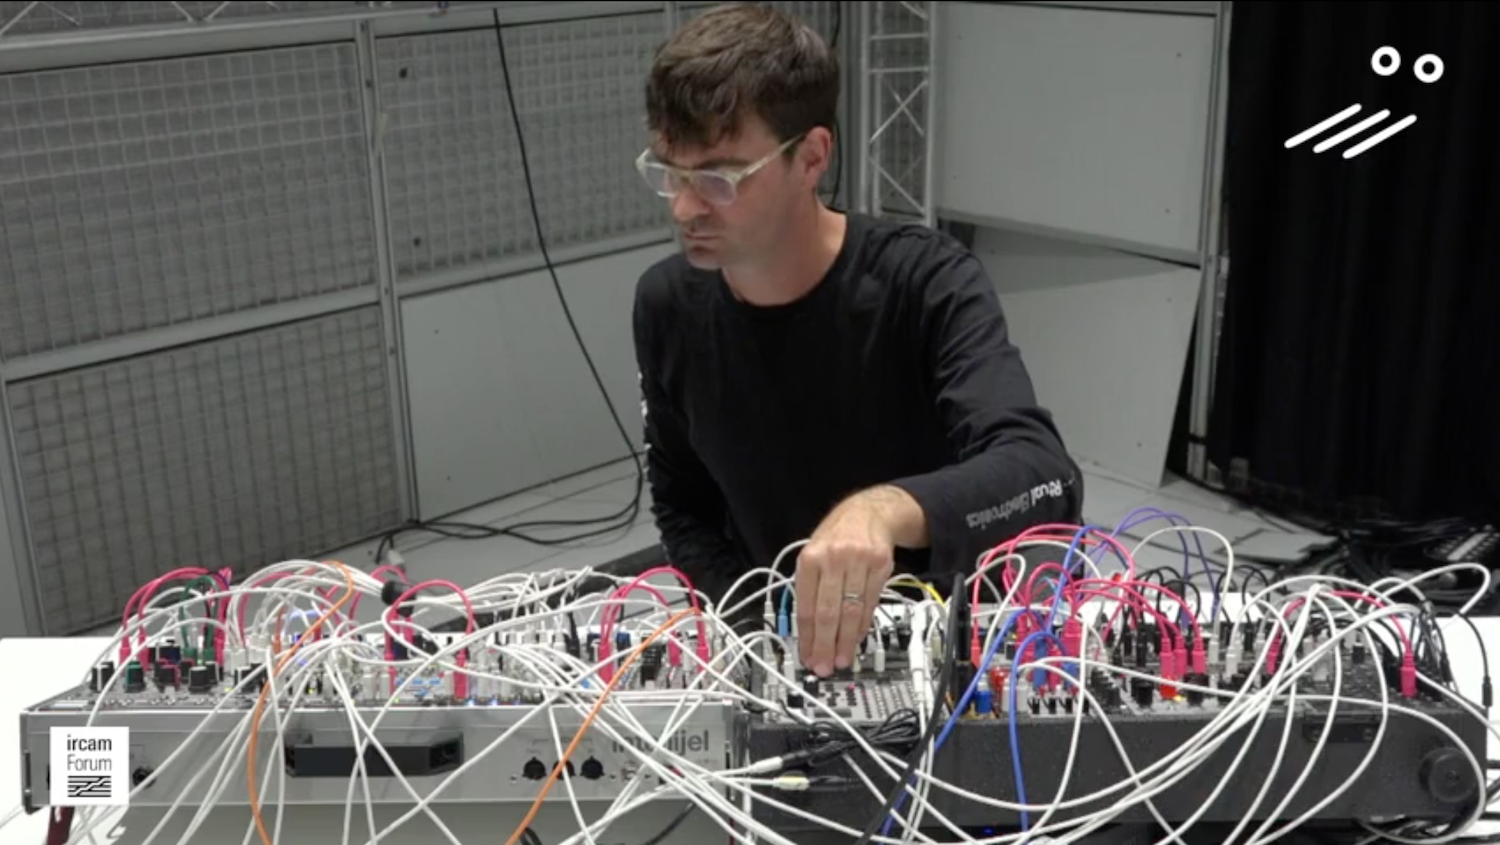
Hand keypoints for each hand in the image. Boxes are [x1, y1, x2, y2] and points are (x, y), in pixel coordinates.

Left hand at [795, 487, 925, 675]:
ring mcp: (859, 562)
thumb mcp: (813, 554)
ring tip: (841, 659)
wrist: (868, 513)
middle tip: (824, 666)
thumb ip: (809, 587)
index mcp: (810, 558)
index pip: (806, 606)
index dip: (806, 636)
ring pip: (851, 611)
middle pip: (828, 612)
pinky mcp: (881, 566)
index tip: (807, 656)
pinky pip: (870, 604)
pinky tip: (856, 638)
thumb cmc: (835, 538)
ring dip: (846, 641)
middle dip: (825, 645)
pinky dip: (862, 625)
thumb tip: (807, 631)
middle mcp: (833, 559)